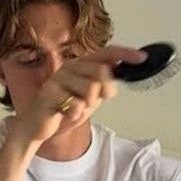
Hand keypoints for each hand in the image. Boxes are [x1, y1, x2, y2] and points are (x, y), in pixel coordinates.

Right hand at [11, 45, 146, 145]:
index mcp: (80, 65)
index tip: (141, 58)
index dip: (124, 54)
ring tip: (75, 108)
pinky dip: (75, 114)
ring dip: (87, 106)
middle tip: (94, 102)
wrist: (38, 126)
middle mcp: (69, 67)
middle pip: (102, 72)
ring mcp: (58, 78)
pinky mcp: (49, 93)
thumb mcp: (90, 98)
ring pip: (91, 89)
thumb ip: (103, 85)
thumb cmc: (64, 110)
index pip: (106, 53)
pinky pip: (76, 105)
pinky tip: (65, 114)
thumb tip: (120, 70)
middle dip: (105, 92)